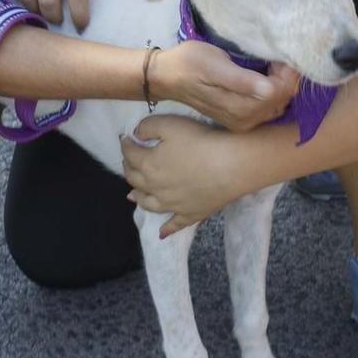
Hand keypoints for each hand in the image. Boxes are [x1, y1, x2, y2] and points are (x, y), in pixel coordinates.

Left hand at [122, 114, 257, 237]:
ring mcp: (172, 205)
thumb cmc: (200, 142)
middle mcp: (154, 188)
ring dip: (138, 197)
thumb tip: (136, 135)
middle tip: (129, 160)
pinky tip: (161, 234)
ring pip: (148, 203)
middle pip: (135, 179)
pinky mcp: (189, 214)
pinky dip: (166, 229)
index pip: (130, 154)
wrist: (230, 166)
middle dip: (128, 168)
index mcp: (148, 165)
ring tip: (132, 195)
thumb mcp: (170, 124)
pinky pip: (174, 225)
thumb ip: (147, 127)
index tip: (126, 138)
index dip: (126, 145)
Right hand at [149, 40, 296, 131]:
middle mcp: (246, 120)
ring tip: (269, 63)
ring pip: (279, 103)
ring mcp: (245, 122)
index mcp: (241, 108)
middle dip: (285, 77)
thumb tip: (270, 90)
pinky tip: (264, 75)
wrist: (167, 76)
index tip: (276, 53)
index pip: (280, 92)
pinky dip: (273, 90)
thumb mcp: (214, 65)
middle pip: (283, 99)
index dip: (285, 72)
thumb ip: (242, 81)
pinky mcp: (242, 119)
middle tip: (273, 55)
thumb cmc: (189, 64)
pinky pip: (269, 106)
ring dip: (280, 83)